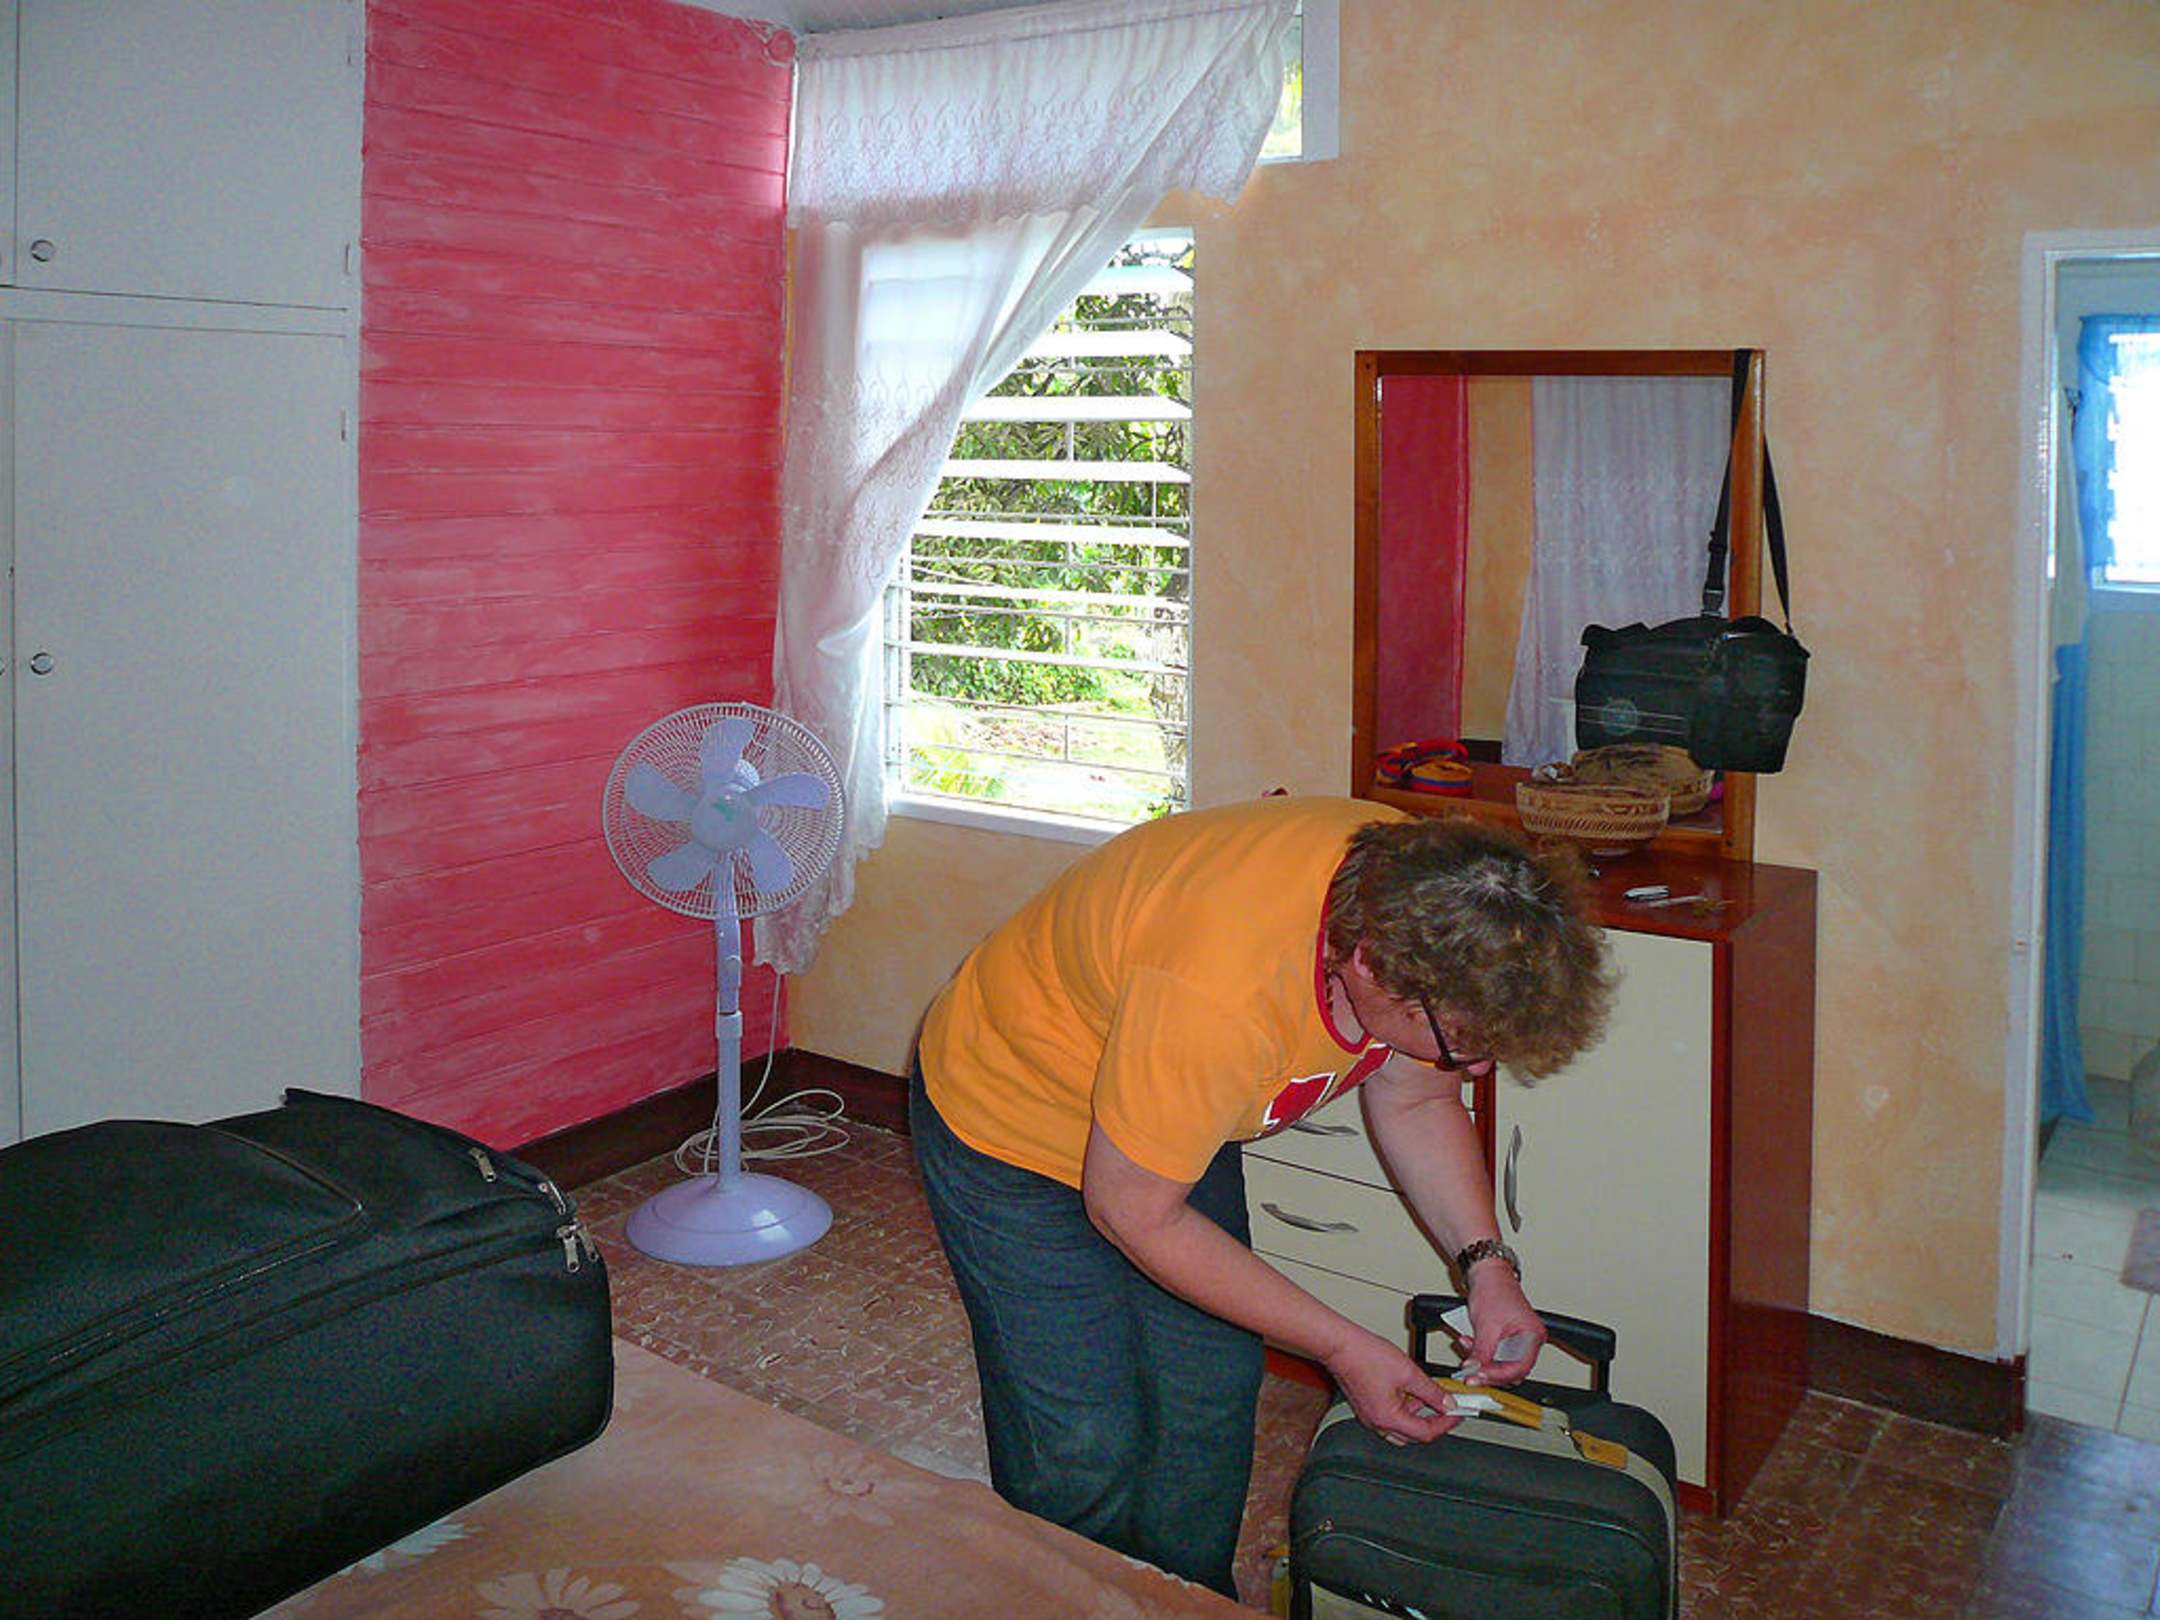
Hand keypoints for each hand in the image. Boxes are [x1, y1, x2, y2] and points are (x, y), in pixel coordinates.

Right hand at [1325, 1328, 1461, 1444]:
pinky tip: (1411, 1390)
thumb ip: (1432, 1391)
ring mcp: (1369, 1416)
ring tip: (1430, 1394)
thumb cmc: (1365, 1357)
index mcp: (1388, 1419)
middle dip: (1434, 1422)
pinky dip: (1405, 1408)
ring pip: (1402, 1426)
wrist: (1340, 1346)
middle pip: (1414, 1434)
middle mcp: (1377, 1423)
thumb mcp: (1408, 1372)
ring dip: (1418, 1414)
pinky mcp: (1366, 1407)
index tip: (1457, 1413)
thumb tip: (1447, 1403)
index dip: (1446, 1423)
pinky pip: (1391, 1416)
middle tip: (1447, 1408)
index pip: (1426, 1433)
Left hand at [1457, 1261, 1544, 1386]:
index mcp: (1533, 1336)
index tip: (1479, 1377)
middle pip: (1511, 1369)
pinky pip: (1495, 1353)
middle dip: (1488, 1370)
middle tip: (1470, 1372)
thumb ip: (1480, 1352)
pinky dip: (1481, 1352)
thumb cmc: (1493, 1289)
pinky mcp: (1506, 1337)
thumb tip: (1473, 1370)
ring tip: (1467, 1350)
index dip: (1497, 1375)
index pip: (1519, 1367)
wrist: (1487, 1272)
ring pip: (1501, 1363)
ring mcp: (1518, 1339)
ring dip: (1482, 1360)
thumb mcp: (1486, 1325)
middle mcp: (1529, 1340)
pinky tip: (1468, 1342)